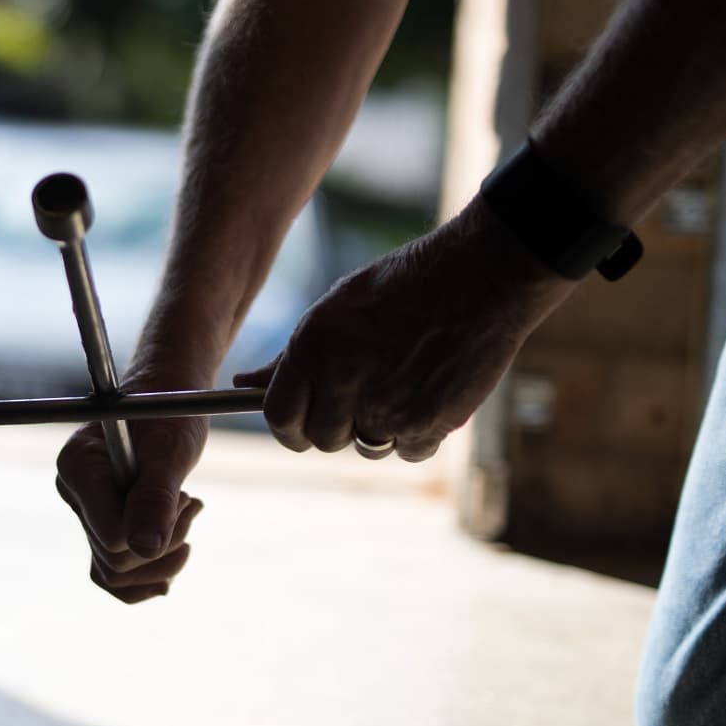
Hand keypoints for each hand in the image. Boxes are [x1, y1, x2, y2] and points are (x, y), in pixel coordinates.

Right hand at [56, 374, 208, 603]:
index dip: (156, 529)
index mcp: (76, 469)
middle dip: (165, 541)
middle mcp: (73, 494)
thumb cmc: (169, 415)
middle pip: (114, 560)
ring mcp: (85, 514)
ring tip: (186, 518)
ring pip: (114, 574)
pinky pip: (112, 575)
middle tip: (192, 502)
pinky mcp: (100, 527)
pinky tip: (174, 560)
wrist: (167, 401)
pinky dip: (146, 576)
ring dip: (161, 560)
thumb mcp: (170, 451)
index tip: (184, 496)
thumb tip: (144, 547)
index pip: (112, 536)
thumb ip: (155, 497)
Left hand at [234, 200, 573, 460]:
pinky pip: (408, 450)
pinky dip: (417, 432)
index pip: (280, 418)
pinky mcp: (429, 424)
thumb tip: (242, 384)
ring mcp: (386, 407)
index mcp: (311, 350)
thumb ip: (290, 357)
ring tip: (401, 381)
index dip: (290, 427)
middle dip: (337, 426)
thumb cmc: (402, 287)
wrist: (482, 276)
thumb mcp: (335, 309)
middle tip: (362, 396)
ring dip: (378, 428)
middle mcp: (343, 382)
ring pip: (366, 448)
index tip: (302, 425)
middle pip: (323, 439)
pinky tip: (429, 390)